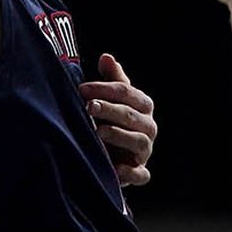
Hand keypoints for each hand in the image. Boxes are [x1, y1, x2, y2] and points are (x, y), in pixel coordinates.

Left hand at [78, 53, 156, 188]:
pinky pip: (141, 174)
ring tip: (98, 132)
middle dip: (109, 109)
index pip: (127, 92)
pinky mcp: (140, 172)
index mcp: (143, 105)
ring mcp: (145, 150)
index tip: (83, 89)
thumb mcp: (114, 99)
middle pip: (131, 115)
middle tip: (88, 106)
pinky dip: (130, 173)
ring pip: (137, 141)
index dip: (104, 89)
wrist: (118, 155)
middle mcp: (149, 126)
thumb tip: (106, 57)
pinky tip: (115, 169)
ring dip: (118, 135)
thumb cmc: (114, 120)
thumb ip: (112, 80)